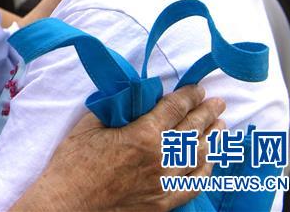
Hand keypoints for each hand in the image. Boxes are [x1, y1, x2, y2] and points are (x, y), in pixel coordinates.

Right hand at [14, 85, 224, 211]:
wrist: (68, 203)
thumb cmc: (73, 162)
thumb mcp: (90, 124)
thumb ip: (117, 110)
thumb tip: (134, 99)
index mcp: (143, 134)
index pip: (175, 108)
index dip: (189, 96)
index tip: (198, 89)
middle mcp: (161, 158)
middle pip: (193, 130)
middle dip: (207, 113)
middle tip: (218, 102)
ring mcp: (165, 183)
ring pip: (199, 156)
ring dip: (213, 138)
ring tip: (221, 126)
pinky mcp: (163, 203)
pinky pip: (194, 185)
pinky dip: (206, 170)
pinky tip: (210, 161)